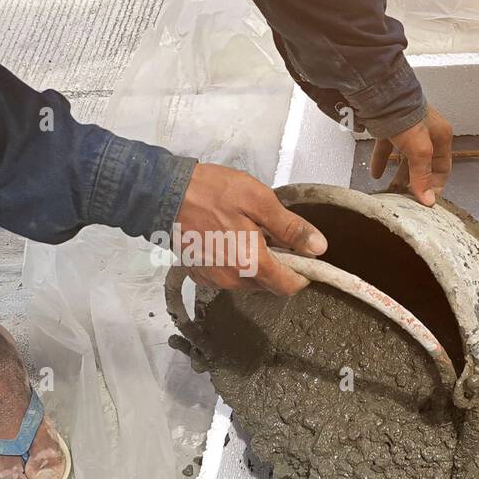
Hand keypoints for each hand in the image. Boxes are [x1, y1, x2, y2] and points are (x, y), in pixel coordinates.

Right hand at [174, 163, 326, 293]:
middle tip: (271, 234)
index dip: (301, 274)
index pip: (289, 287)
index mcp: (251, 264)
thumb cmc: (210, 192)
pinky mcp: (199, 274)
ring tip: (247, 233)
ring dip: (255, 263)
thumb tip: (318, 248)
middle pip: (269, 284)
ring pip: (249, 281)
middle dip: (277, 264)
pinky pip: (228, 276)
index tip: (302, 255)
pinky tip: (228, 239)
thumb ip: (290, 227)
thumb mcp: (259, 200)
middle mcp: (233, 280)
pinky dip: (235, 262)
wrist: (160, 192)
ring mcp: (213, 280)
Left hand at [369, 107, 452, 206]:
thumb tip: (428, 202)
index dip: (435, 186)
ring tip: (390, 191)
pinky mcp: (390, 128)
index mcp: (441, 138)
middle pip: (423, 165)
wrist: (381, 92)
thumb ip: (422, 176)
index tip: (425, 203)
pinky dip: (383, 162)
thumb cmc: (407, 120)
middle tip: (405, 200)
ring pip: (405, 159)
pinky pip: (388, 149)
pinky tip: (375, 174)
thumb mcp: (419, 151)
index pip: (442, 168)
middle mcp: (426, 134)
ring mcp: (407, 131)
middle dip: (414, 183)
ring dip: (399, 175)